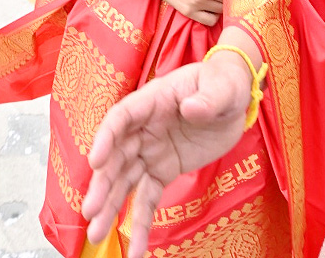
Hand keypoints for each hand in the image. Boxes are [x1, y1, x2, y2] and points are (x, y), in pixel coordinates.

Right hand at [82, 54, 250, 257]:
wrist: (234, 97)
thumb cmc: (222, 82)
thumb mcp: (221, 85)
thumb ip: (207, 98)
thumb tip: (191, 109)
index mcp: (153, 100)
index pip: (121, 117)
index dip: (106, 138)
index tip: (95, 162)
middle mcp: (144, 127)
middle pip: (117, 156)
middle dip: (102, 184)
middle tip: (91, 211)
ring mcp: (151, 151)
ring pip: (125, 181)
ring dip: (110, 207)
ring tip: (96, 234)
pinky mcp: (163, 170)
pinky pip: (148, 198)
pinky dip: (140, 223)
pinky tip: (134, 249)